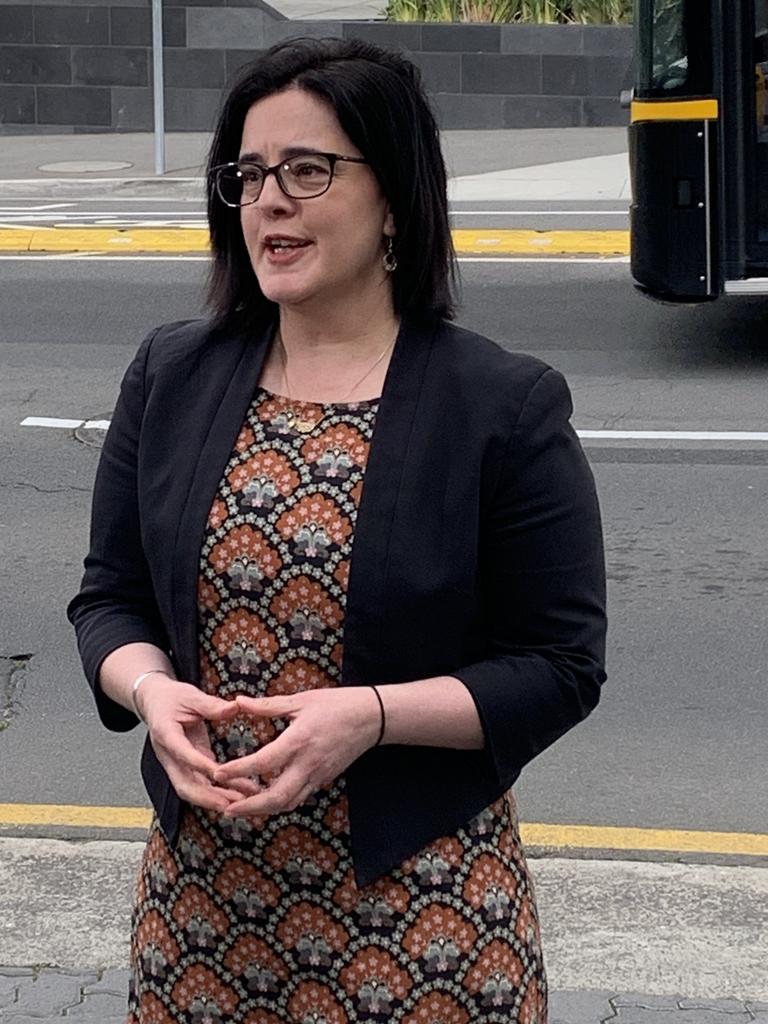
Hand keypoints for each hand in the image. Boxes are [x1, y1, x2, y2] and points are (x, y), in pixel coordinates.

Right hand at [137, 675, 258, 812]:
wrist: (154, 702)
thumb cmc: (169, 698)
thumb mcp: (191, 695)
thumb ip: (211, 704)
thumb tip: (234, 707)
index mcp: (166, 734)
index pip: (184, 754)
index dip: (202, 765)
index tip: (222, 773)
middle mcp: (168, 755)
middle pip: (184, 784)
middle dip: (208, 797)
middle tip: (232, 802)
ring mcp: (176, 764)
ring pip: (192, 789)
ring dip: (216, 798)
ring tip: (243, 801)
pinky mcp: (186, 766)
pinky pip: (200, 783)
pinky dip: (217, 791)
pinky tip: (238, 793)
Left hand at [211, 687, 381, 817]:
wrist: (371, 718)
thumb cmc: (336, 704)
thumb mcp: (300, 700)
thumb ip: (267, 706)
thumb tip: (238, 702)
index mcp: (298, 741)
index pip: (262, 762)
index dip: (237, 770)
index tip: (217, 773)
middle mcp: (308, 764)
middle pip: (276, 798)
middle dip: (249, 808)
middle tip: (226, 809)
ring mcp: (318, 775)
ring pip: (288, 803)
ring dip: (263, 810)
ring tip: (241, 809)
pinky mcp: (324, 780)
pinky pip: (299, 797)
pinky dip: (280, 802)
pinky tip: (266, 798)